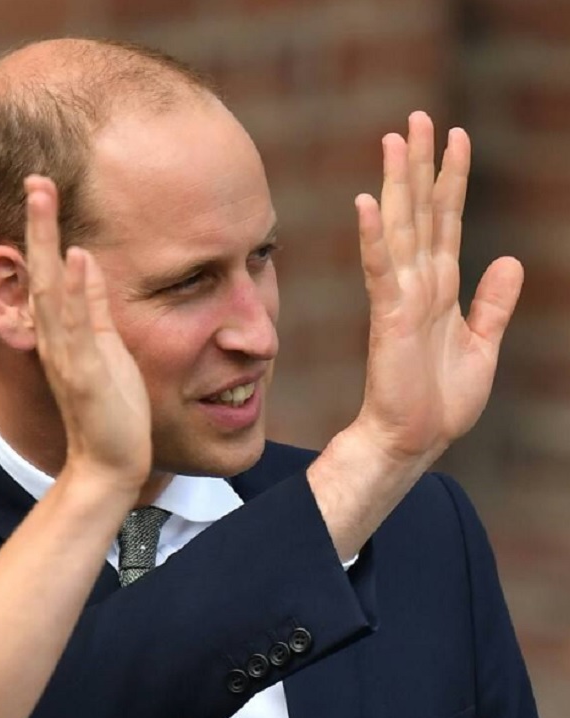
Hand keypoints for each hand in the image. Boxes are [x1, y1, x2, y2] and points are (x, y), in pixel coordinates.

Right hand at [23, 175, 150, 489]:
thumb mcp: (105, 348)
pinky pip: (78, 329)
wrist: (110, 465)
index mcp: (65, 333)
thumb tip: (83, 259)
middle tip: (34, 178)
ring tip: (42, 198)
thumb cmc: (111, 409)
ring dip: (45, 244)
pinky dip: (74, 293)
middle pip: (41, 273)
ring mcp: (68, 357)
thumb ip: (92, 307)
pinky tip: (76, 257)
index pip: (49, 273)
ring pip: (51, 292)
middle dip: (37, 225)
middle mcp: (57, 340)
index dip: (44, 231)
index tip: (43, 188)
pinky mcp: (85, 377)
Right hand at [352, 111, 522, 466]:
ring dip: (397, 184)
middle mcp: (419, 283)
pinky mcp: (387, 317)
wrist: (413, 439)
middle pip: (420, 212)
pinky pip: (380, 270)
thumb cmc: (441, 401)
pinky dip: (373, 237)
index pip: (446, 221)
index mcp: (441, 287)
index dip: (452, 179)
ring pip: (401, 229)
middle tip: (417, 119)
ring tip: (396, 141)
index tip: (455, 138)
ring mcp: (401, 297)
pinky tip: (366, 204)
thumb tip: (510, 260)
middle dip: (421, 165)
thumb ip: (494, 303)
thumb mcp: (485, 345)